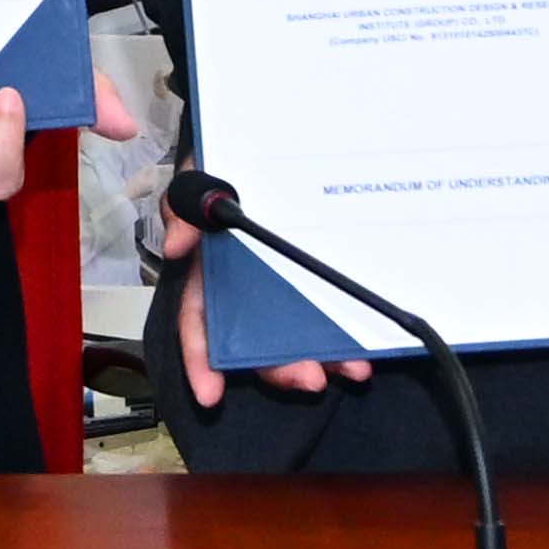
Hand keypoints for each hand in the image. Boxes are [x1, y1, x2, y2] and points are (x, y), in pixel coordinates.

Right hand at [150, 196, 369, 404]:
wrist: (264, 153)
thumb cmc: (223, 175)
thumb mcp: (196, 184)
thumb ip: (183, 210)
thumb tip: (178, 245)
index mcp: (209, 277)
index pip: (198, 325)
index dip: (200, 361)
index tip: (210, 395)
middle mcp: (244, 295)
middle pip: (253, 345)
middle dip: (281, 370)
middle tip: (312, 380)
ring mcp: (281, 294)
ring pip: (297, 339)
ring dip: (324, 361)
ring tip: (356, 370)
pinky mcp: (315, 286)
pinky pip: (330, 317)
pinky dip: (347, 336)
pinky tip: (370, 347)